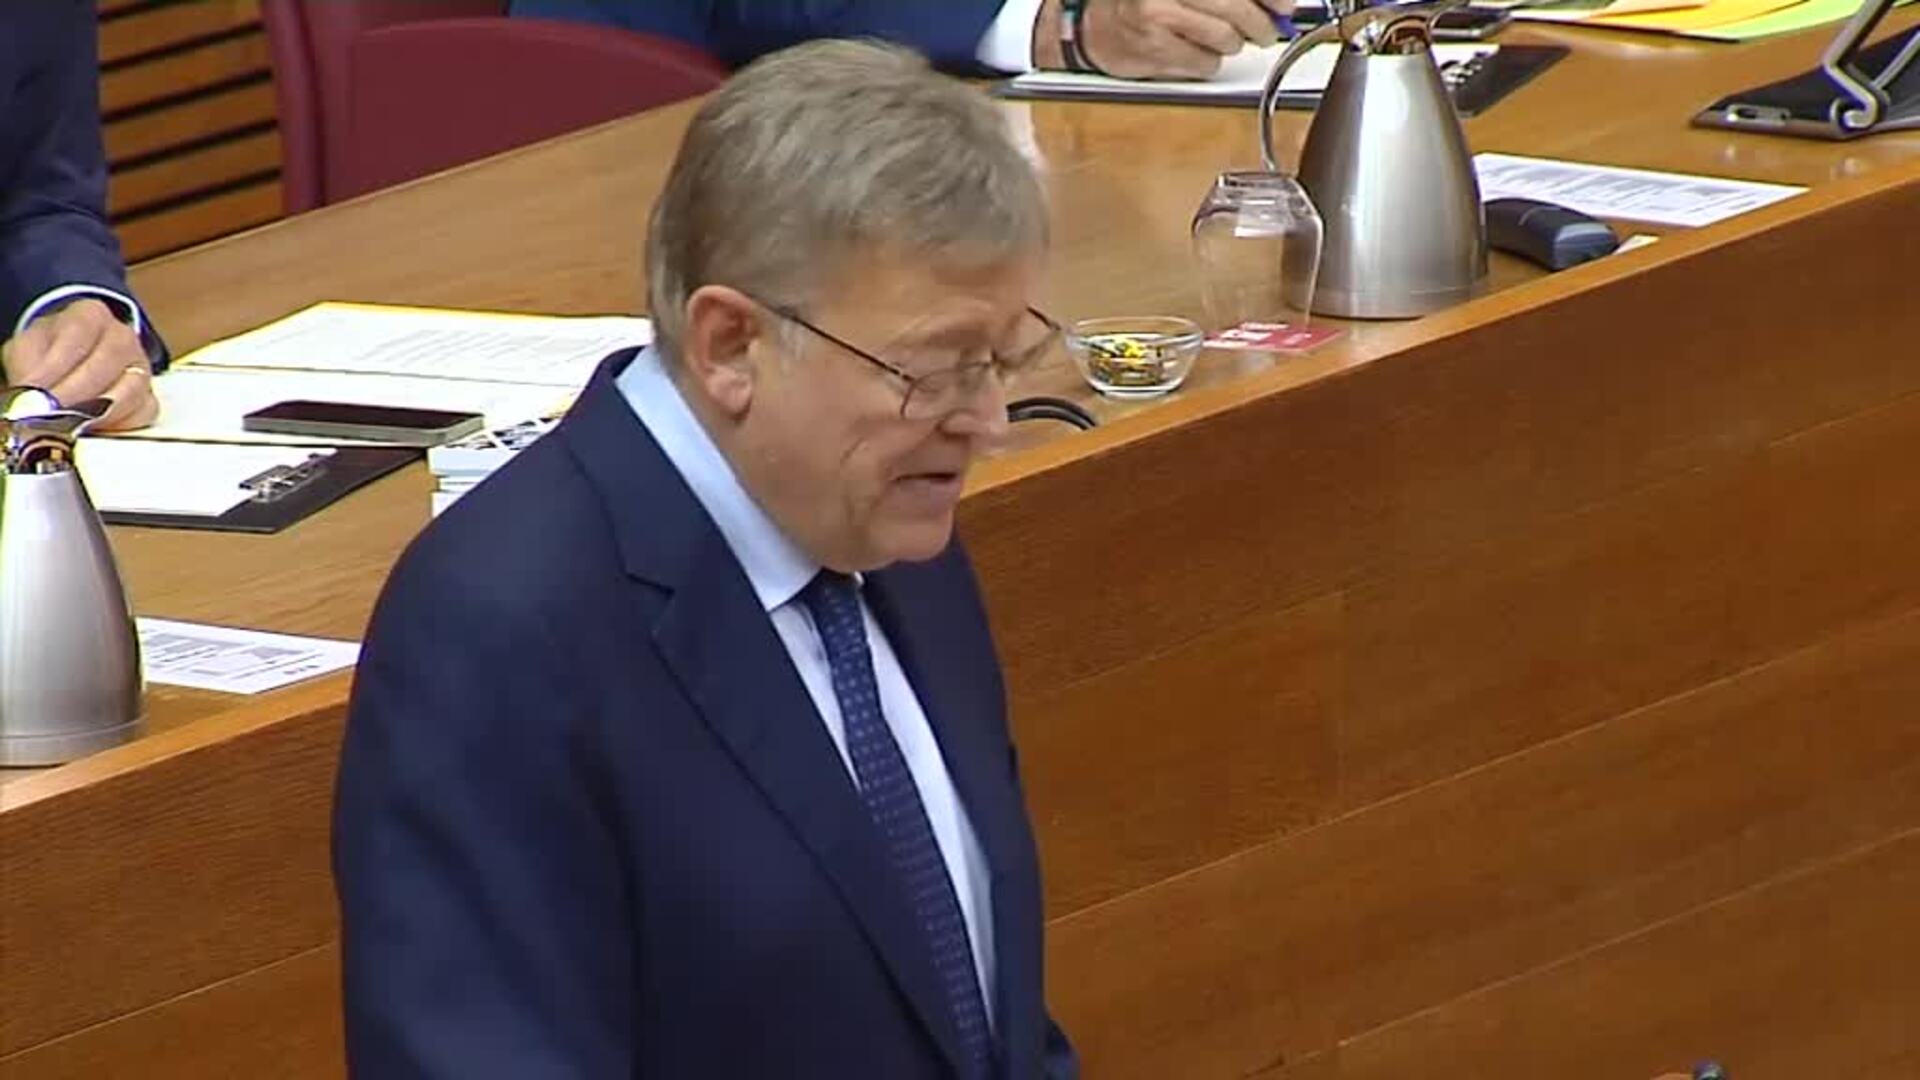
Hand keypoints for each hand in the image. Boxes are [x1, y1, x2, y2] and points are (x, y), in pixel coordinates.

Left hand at [2, 298, 157, 430]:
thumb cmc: (49, 354)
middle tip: (53, 413)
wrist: (70, 363)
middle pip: (110, 359)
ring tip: (72, 424)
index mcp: (90, 314)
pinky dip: (121, 423)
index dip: (56, 365)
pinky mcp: (149, 396)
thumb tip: (32, 398)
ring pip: (133, 387)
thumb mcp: (28, 350)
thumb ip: (28, 367)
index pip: (78, 333)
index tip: (36, 391)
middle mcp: (123, 335)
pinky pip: (145, 411)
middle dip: (78, 392)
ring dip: (100, 410)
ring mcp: (141, 366)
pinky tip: (97, 427)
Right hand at [1065, 0, 1294, 79]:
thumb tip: (1276, 5)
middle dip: (1260, 25)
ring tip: (1221, 40)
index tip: (1285, 6)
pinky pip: (1204, 63)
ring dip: (1231, 44)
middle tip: (1265, 31)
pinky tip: (1195, 52)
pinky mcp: (1153, 49)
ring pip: (1224, 39)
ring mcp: (1157, 16)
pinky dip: (1208, 62)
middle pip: (1236, 8)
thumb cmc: (1145, 4)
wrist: (1094, 27)